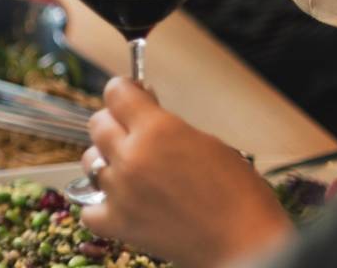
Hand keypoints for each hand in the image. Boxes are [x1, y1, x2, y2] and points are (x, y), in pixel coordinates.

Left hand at [80, 79, 292, 267]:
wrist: (248, 246)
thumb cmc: (239, 195)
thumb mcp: (207, 143)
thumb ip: (167, 127)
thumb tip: (145, 113)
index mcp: (157, 129)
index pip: (116, 93)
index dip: (124, 91)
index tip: (131, 95)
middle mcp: (131, 156)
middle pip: (98, 124)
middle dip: (114, 122)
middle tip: (132, 132)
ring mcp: (120, 192)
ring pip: (90, 162)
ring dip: (105, 161)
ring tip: (128, 168)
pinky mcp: (118, 224)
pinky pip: (88, 208)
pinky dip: (99, 205)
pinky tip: (119, 202)